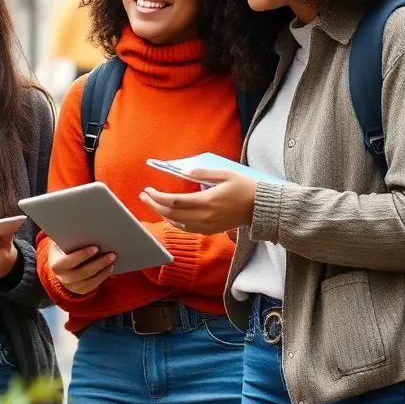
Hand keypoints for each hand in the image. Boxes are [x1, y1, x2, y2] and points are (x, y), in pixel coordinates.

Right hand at [46, 241, 115, 295]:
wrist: (59, 267)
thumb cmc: (62, 250)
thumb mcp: (59, 244)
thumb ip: (67, 237)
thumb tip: (80, 225)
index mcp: (56, 264)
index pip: (69, 261)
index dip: (82, 255)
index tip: (96, 248)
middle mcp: (63, 278)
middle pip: (83, 272)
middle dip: (99, 263)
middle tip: (112, 254)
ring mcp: (72, 286)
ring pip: (90, 280)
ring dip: (103, 270)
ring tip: (113, 260)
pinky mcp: (81, 290)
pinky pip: (93, 285)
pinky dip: (103, 277)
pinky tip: (109, 268)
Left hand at [140, 170, 256, 235]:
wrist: (260, 208)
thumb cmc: (244, 188)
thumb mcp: (225, 174)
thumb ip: (203, 173)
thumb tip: (184, 173)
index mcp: (206, 202)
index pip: (174, 202)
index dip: (157, 197)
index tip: (148, 190)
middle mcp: (204, 217)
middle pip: (171, 214)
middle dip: (154, 205)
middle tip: (143, 196)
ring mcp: (207, 226)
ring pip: (177, 223)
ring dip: (162, 213)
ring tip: (153, 203)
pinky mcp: (210, 230)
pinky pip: (186, 228)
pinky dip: (174, 221)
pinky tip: (169, 214)